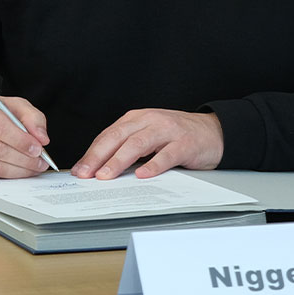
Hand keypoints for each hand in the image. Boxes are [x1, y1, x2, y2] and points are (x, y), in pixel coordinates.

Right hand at [0, 94, 51, 177]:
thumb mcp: (17, 107)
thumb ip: (33, 118)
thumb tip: (41, 137)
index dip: (20, 140)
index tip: (37, 148)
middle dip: (23, 158)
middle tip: (40, 161)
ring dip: (18, 170)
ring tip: (34, 167)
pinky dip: (9, 176)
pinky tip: (20, 171)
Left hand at [71, 110, 222, 179]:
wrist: (213, 131)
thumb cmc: (177, 136)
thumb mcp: (149, 136)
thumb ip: (128, 147)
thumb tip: (100, 168)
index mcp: (137, 119)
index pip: (108, 135)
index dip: (92, 152)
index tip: (79, 169)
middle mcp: (149, 121)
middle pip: (118, 137)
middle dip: (99, 156)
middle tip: (86, 174)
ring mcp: (167, 130)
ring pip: (138, 144)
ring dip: (119, 160)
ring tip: (106, 175)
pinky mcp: (185, 143)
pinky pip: (167, 155)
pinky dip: (153, 165)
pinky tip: (143, 175)